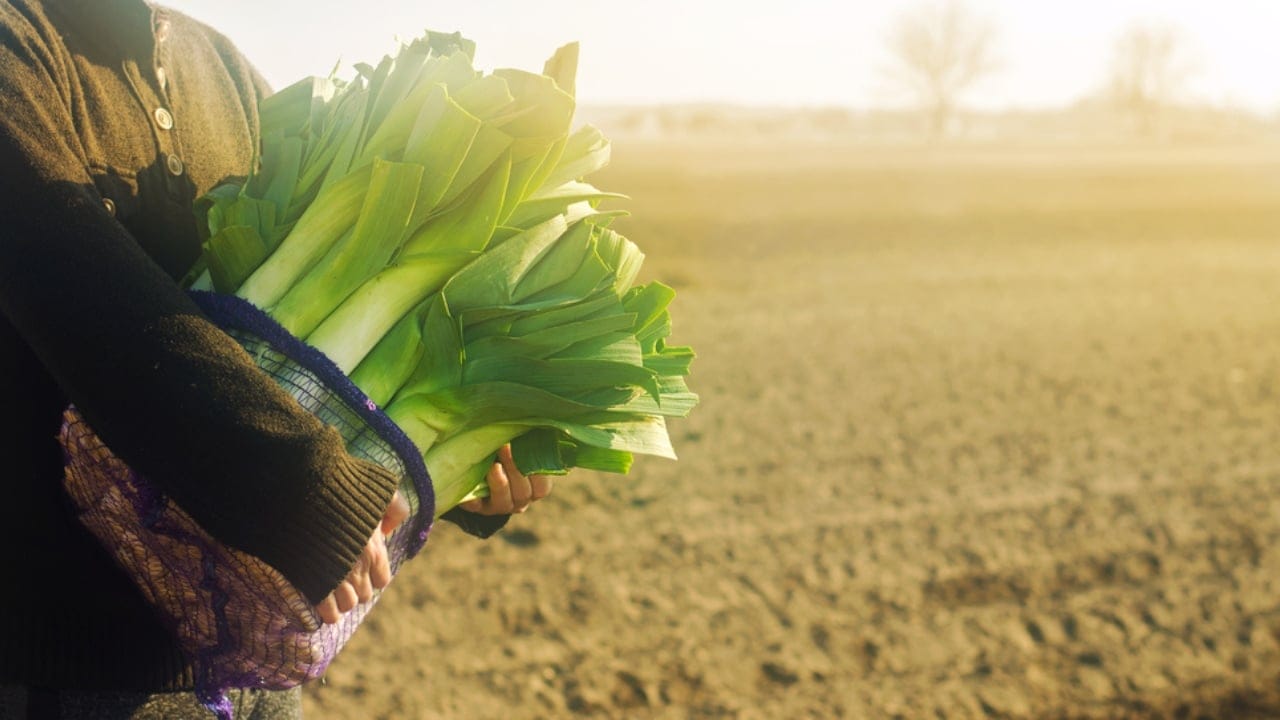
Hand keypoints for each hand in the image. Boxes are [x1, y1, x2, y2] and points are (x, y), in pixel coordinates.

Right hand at [315, 490, 409, 624]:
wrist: (302, 491)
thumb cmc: (341, 487)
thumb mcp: (379, 489)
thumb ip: (395, 507)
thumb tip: (389, 530)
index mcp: (375, 550)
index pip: (381, 580)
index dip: (371, 575)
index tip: (359, 567)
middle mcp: (359, 568)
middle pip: (364, 595)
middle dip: (354, 587)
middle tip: (341, 575)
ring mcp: (337, 578)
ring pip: (347, 605)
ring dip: (340, 600)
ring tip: (329, 588)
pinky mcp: (314, 584)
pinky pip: (327, 612)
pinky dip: (326, 611)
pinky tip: (319, 599)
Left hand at [459, 444, 552, 514]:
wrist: (480, 470)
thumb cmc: (506, 454)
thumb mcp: (518, 450)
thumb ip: (525, 443)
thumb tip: (528, 426)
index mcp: (533, 489)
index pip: (542, 488)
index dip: (536, 472)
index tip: (528, 448)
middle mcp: (519, 501)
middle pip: (523, 493)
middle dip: (514, 470)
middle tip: (505, 448)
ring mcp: (498, 507)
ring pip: (503, 501)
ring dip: (499, 482)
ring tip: (492, 465)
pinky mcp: (477, 508)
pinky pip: (477, 506)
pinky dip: (475, 497)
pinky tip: (474, 485)